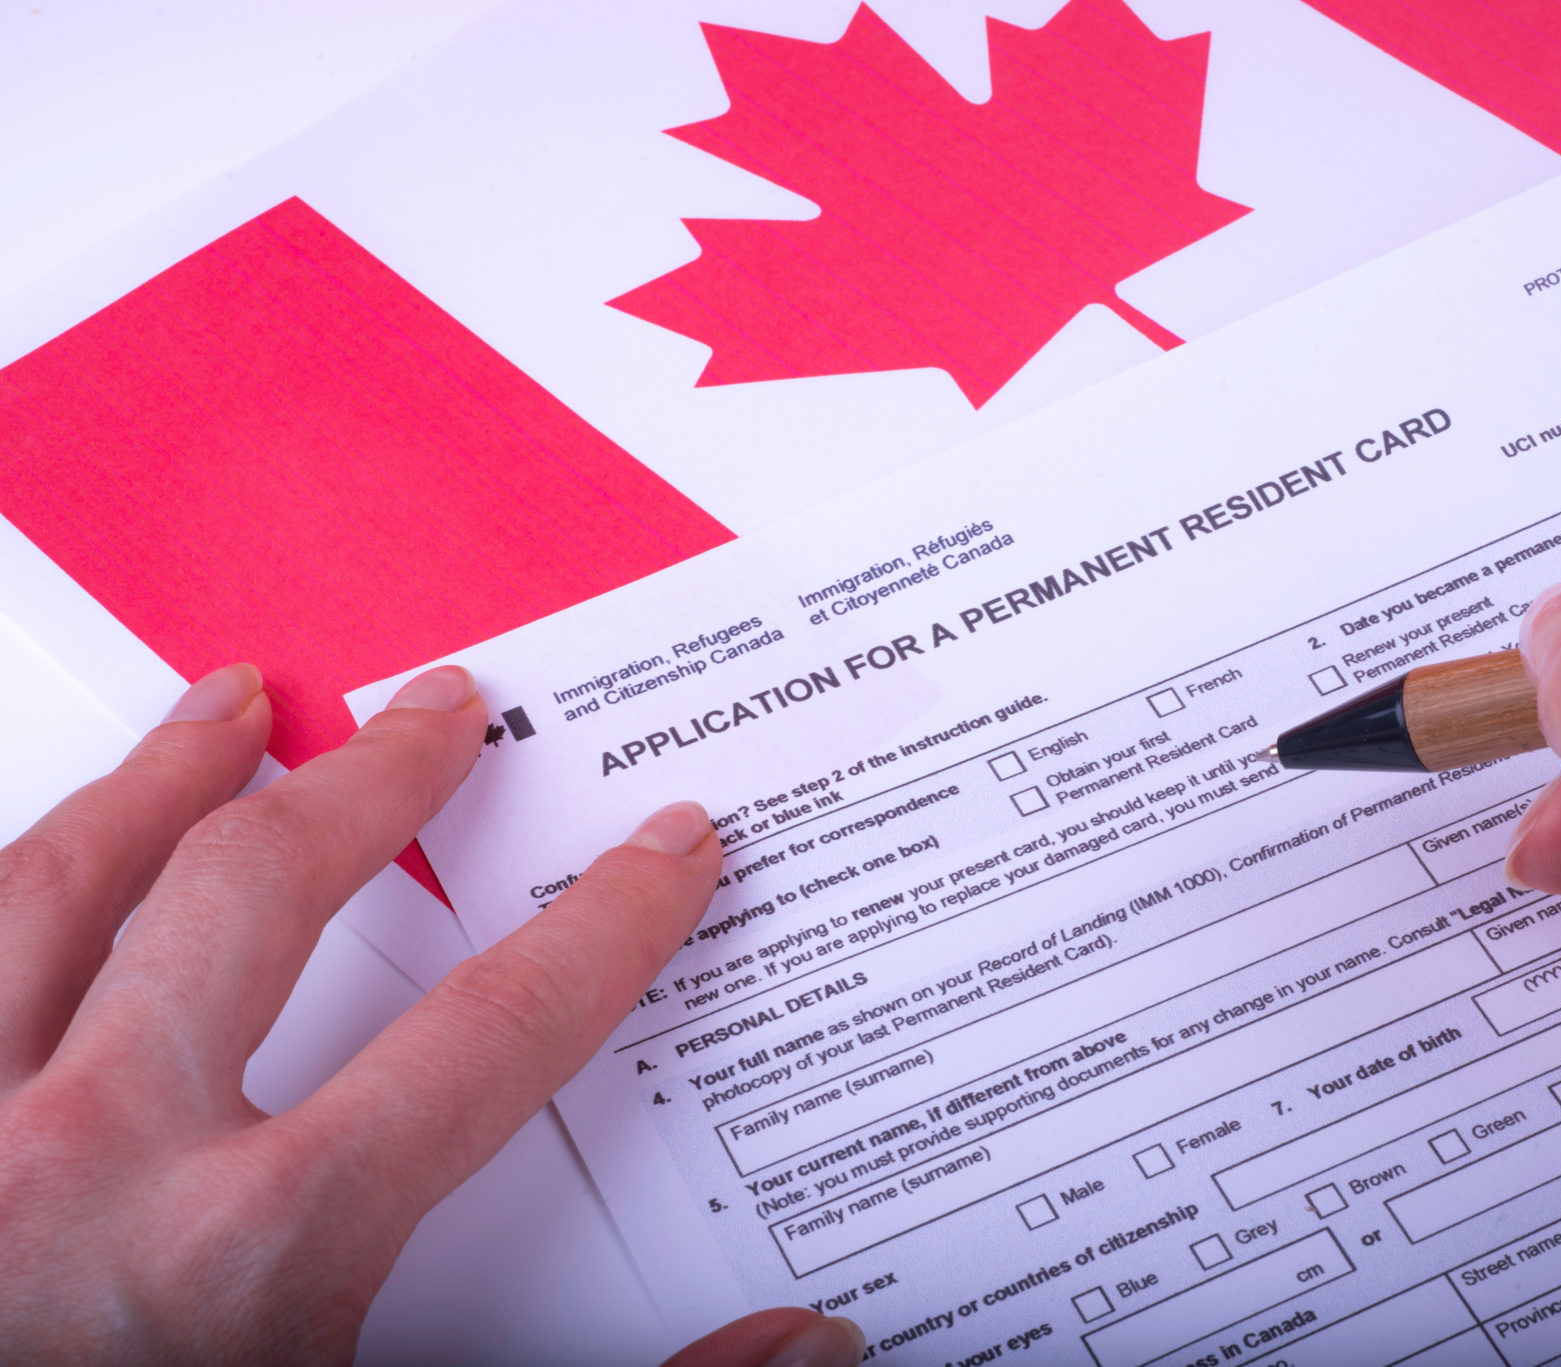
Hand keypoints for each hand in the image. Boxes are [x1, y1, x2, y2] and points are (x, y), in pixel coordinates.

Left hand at [0, 663, 863, 1366]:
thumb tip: (804, 1346)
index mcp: (254, 1253)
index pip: (491, 1033)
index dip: (602, 929)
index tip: (660, 853)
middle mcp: (90, 1166)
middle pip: (257, 895)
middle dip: (374, 783)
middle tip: (440, 711)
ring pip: (55, 887)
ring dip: (160, 782)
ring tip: (230, 710)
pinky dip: (9, 882)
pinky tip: (47, 852)